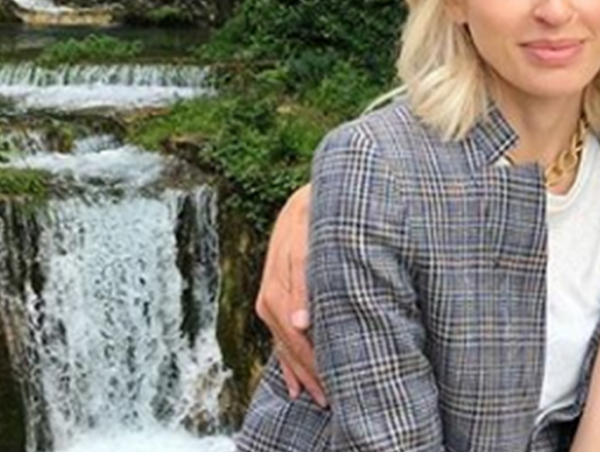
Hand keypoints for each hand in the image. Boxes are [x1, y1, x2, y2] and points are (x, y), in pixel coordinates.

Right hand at [254, 183, 325, 404]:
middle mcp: (270, 293)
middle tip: (329, 397)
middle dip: (309, 370)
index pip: (294, 330)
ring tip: (318, 398)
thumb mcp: (313, 241)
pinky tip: (294, 387)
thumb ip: (303, 280)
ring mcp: (270, 298)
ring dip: (299, 373)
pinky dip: (287, 364)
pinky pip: (278, 339)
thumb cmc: (319, 219)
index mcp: (279, 281)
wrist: (308, 201)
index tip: (327, 376)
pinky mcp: (274, 301)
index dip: (310, 355)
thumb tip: (300, 323)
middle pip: (288, 341)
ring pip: (283, 343)